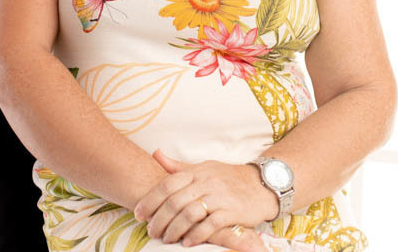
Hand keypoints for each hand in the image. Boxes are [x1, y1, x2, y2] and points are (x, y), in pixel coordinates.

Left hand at [133, 150, 274, 249]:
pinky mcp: (232, 211)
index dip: (150, 199)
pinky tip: (187, 242)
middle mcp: (206, 182)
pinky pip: (210, 224)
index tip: (138, 213)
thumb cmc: (227, 177)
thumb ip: (178, 167)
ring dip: (175, 229)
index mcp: (196, 172)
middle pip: (175, 201)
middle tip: (150, 231)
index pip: (167, 183)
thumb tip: (155, 154)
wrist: (259, 184)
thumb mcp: (202, 168)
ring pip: (189, 213)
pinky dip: (197, 234)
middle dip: (159, 219)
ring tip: (166, 239)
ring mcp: (219, 196)